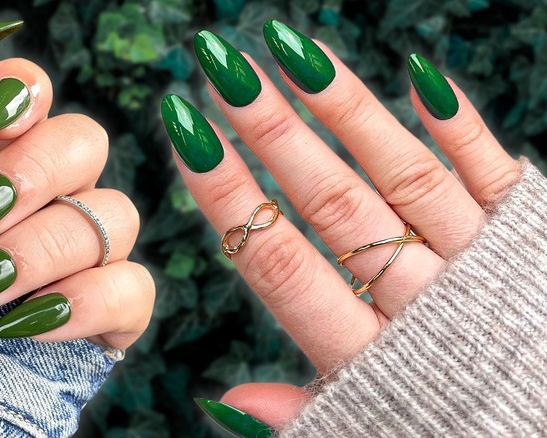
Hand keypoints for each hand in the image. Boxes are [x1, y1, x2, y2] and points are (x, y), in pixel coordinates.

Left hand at [0, 33, 153, 349]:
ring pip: (114, 214)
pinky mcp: (104, 316)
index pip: (33, 93)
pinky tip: (23, 323)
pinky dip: (83, 302)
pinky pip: (134, 286)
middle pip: (86, 141)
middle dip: (33, 174)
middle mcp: (40, 201)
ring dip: (39, 250)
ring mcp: (78, 258)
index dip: (22, 92)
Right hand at [165, 24, 519, 430]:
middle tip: (223, 69)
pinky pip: (494, 176)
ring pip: (404, 176)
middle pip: (335, 204)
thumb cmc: (457, 426)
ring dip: (348, 110)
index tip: (188, 137)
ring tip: (294, 51)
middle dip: (273, 133)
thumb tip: (226, 402)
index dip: (230, 199)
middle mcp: (424, 301)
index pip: (281, 265)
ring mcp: (481, 264)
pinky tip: (421, 75)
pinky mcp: (531, 240)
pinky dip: (460, 127)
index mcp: (374, 357)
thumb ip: (305, 413)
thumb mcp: (373, 430)